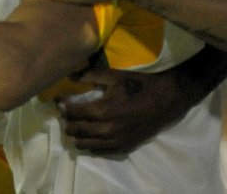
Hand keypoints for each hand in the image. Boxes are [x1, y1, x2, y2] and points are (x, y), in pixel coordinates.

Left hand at [58, 67, 186, 153]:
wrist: (167, 99)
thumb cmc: (140, 85)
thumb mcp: (114, 76)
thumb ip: (89, 75)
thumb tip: (69, 74)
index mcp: (103, 110)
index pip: (73, 113)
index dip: (63, 107)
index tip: (59, 102)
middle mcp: (108, 129)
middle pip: (76, 130)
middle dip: (67, 122)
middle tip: (64, 115)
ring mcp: (117, 141)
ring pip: (85, 144)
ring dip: (76, 136)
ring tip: (74, 127)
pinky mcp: (125, 147)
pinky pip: (100, 151)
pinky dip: (91, 145)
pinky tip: (88, 138)